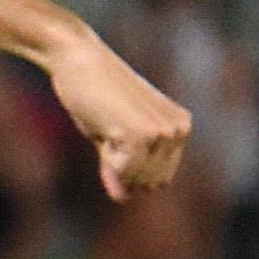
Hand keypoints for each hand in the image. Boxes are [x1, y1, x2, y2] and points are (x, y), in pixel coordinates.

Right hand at [46, 32, 190, 203]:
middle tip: (110, 130)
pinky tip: (105, 128)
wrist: (78, 58)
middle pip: (150, 184)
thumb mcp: (113, 135)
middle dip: (124, 169)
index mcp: (180, 127)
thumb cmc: (93, 93)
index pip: (158, 179)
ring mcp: (163, 132)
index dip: (130, 168)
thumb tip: (124, 199)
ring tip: (107, 126)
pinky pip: (123, 173)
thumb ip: (123, 168)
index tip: (116, 133)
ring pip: (137, 181)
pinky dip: (107, 161)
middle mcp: (178, 129)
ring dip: (114, 164)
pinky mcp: (143, 134)